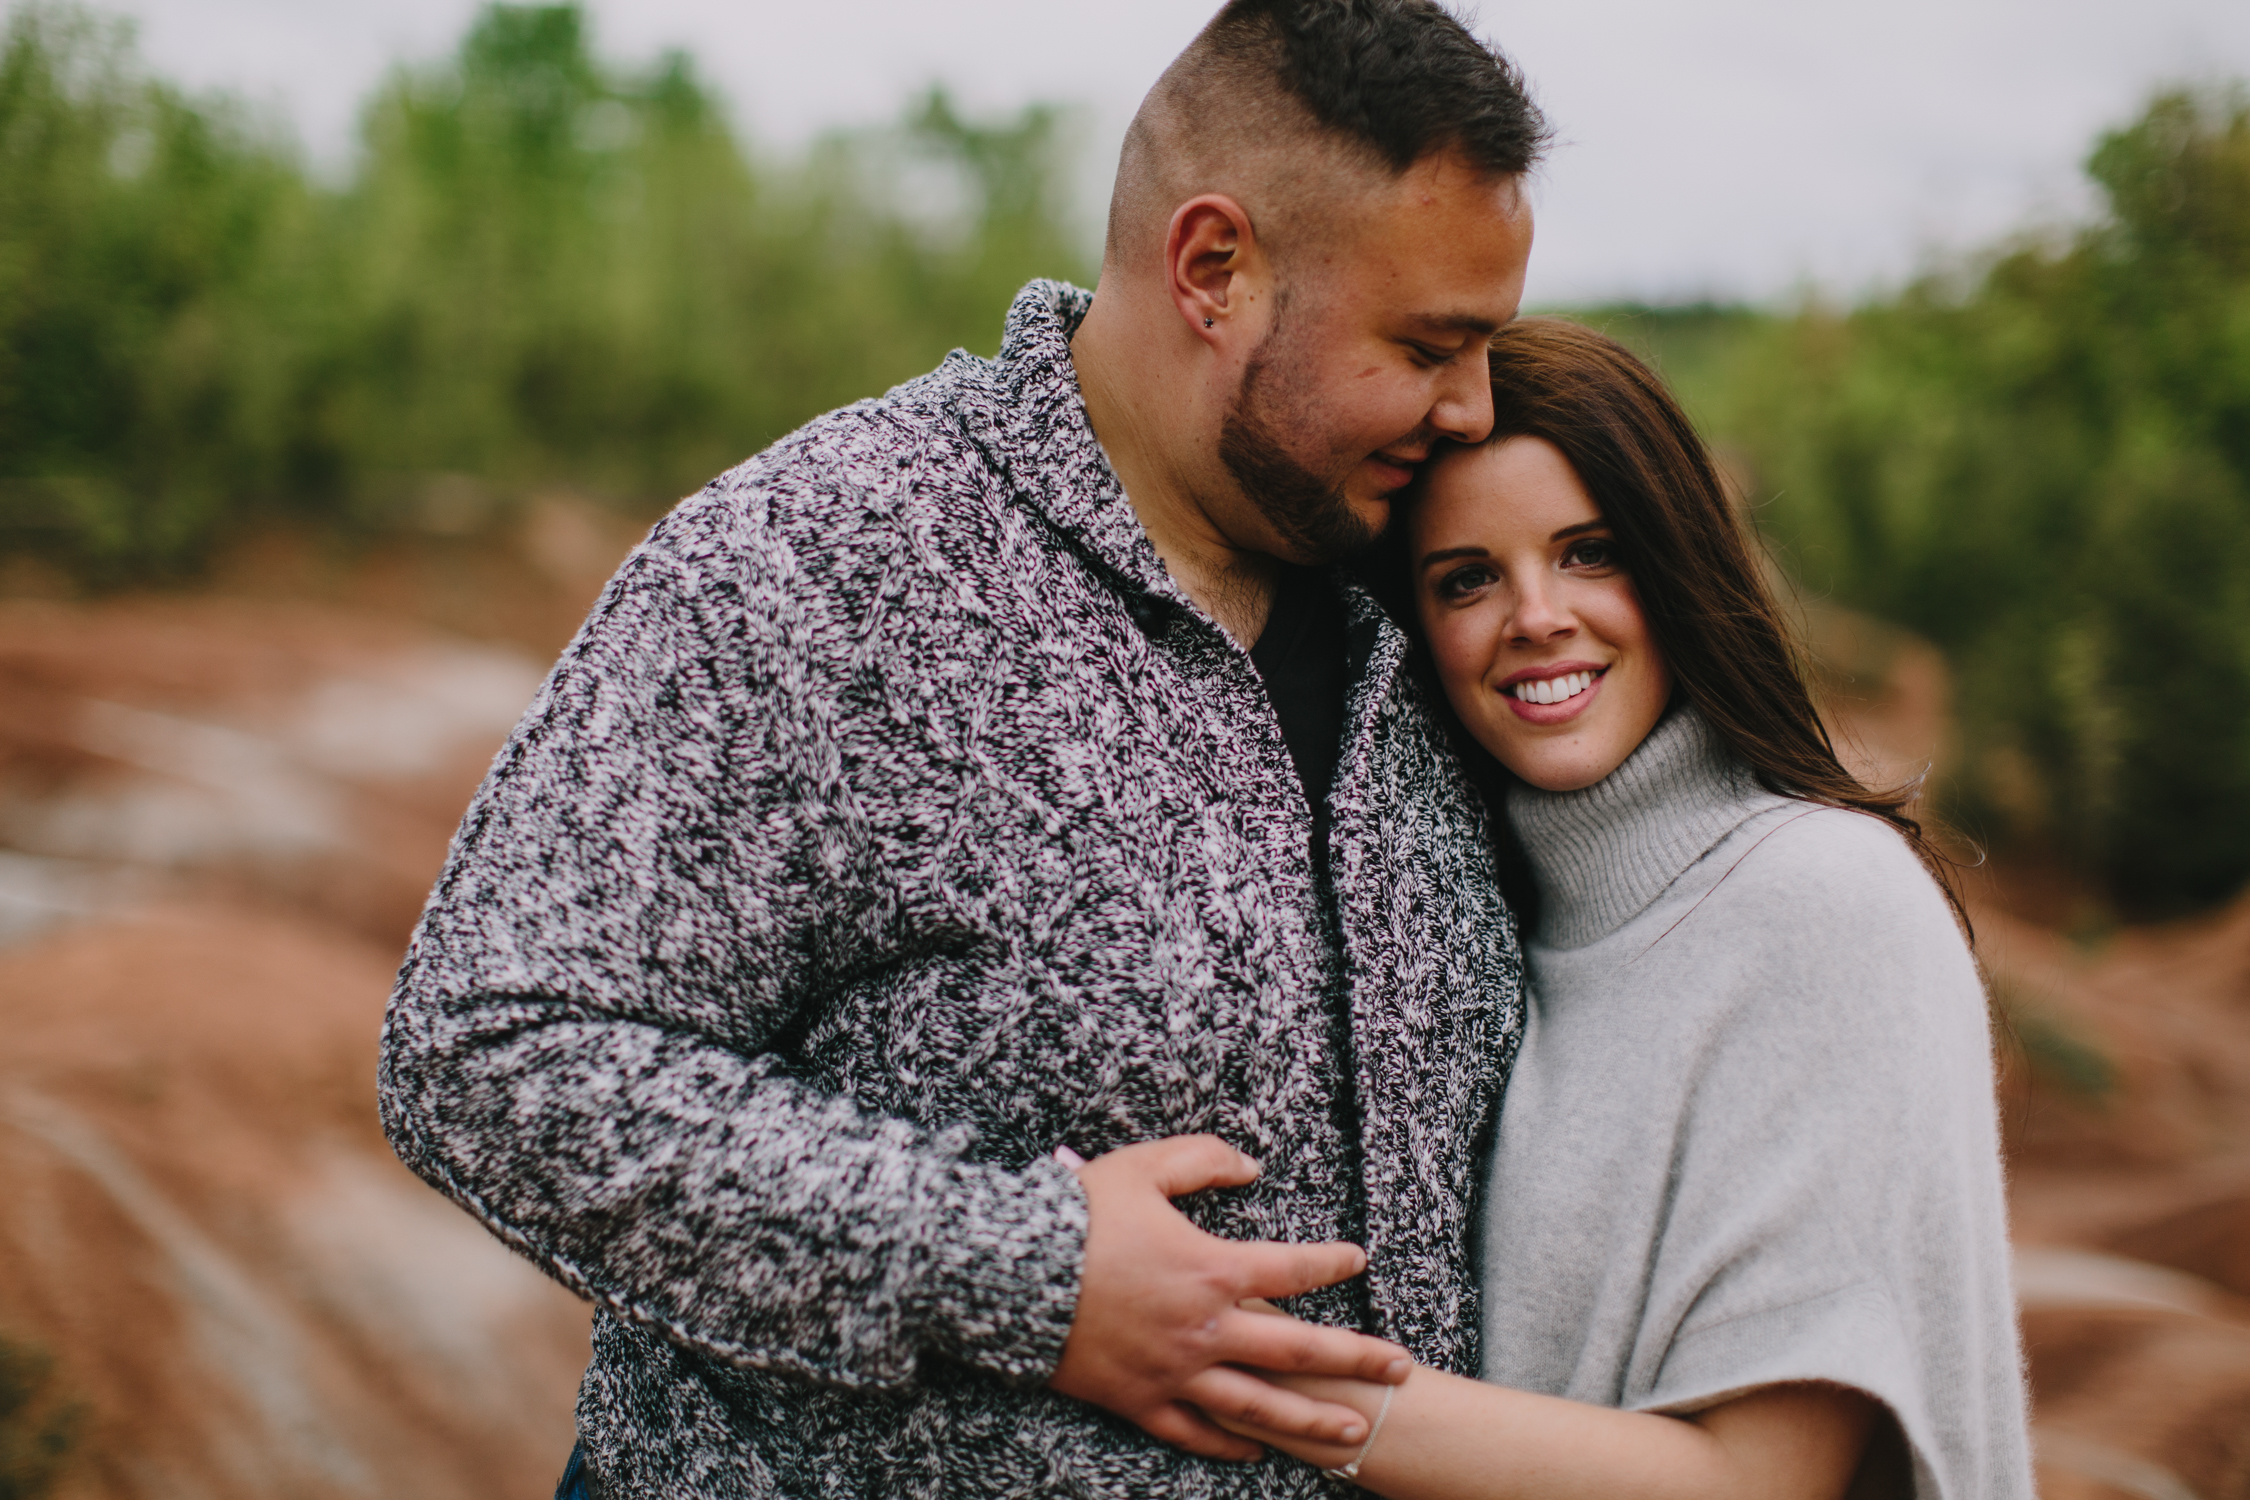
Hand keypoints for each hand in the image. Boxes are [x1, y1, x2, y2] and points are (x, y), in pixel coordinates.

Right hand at [1048, 1134, 1411, 1461]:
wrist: (1008, 1274)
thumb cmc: (1077, 1216)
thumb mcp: (1143, 1167)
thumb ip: (1204, 1158)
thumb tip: (1251, 1165)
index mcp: (1212, 1268)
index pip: (1293, 1269)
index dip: (1331, 1263)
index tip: (1357, 1260)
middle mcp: (1205, 1328)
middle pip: (1298, 1350)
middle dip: (1356, 1359)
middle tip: (1402, 1369)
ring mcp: (1174, 1371)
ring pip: (1258, 1406)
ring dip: (1311, 1420)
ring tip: (1353, 1432)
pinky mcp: (1138, 1400)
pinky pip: (1193, 1432)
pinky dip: (1229, 1444)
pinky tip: (1257, 1451)